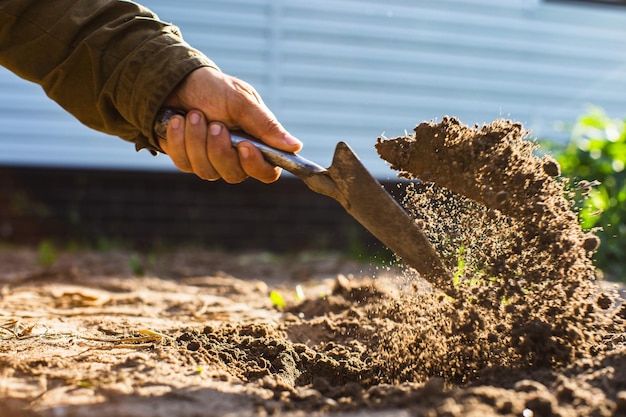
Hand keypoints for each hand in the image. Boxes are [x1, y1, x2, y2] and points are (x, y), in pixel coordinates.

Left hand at [158, 67, 301, 182]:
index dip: (256, 165)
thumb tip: (295, 146)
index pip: (266, 171)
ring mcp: (211, 162)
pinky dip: (179, 139)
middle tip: (214, 124)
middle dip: (220, 149)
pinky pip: (185, 163)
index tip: (244, 146)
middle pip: (234, 175)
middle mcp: (235, 157)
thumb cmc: (214, 89)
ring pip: (207, 171)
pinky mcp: (188, 161)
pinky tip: (177, 120)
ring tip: (193, 115)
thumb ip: (265, 124)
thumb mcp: (241, 100)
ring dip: (197, 140)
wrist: (177, 81)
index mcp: (256, 143)